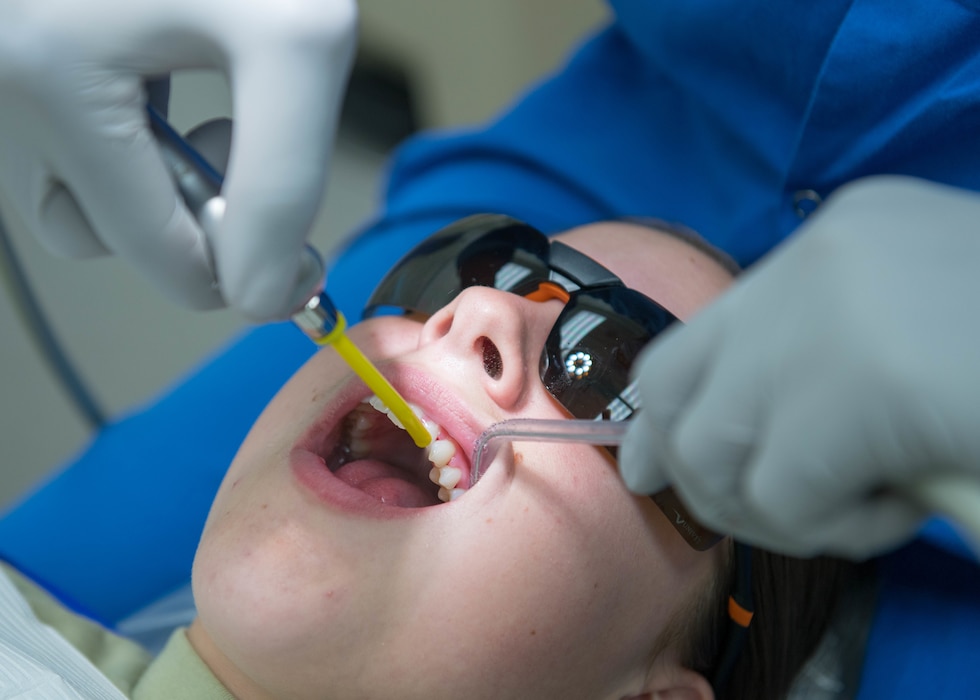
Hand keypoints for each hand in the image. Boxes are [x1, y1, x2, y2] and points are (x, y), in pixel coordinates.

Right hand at [0, 0, 355, 318]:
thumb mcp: (294, 36)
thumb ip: (282, 177)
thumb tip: (259, 285)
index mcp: (49, 81)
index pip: (164, 261)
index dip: (250, 274)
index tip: (309, 251)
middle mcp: (4, 82)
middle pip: (117, 237)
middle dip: (204, 214)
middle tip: (244, 138)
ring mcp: (6, 68)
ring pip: (83, 197)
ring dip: (156, 185)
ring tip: (198, 104)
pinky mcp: (27, 52)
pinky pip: (70, 143)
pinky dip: (128, 142)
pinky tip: (162, 84)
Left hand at [620, 176, 979, 558]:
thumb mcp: (908, 337)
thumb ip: (821, 364)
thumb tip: (721, 438)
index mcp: (838, 240)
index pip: (693, 336)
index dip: (660, 417)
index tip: (656, 469)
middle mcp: (823, 258)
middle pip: (680, 392)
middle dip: (706, 479)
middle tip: (778, 516)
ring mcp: (841, 310)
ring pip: (719, 450)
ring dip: (779, 512)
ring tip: (858, 513)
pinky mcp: (869, 379)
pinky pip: (785, 492)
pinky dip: (834, 529)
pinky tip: (898, 511)